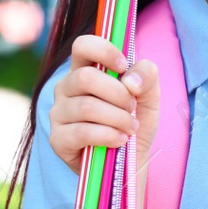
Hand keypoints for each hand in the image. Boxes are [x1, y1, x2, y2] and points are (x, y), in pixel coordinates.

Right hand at [48, 34, 160, 175]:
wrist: (130, 162)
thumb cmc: (134, 122)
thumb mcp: (149, 96)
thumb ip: (147, 75)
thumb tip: (130, 80)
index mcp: (84, 70)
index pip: (82, 46)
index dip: (103, 51)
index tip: (123, 66)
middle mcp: (66, 89)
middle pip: (85, 77)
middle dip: (118, 94)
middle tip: (132, 108)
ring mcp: (58, 114)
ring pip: (86, 106)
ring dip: (117, 118)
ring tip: (130, 128)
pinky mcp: (58, 139)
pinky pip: (82, 131)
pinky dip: (108, 135)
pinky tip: (119, 140)